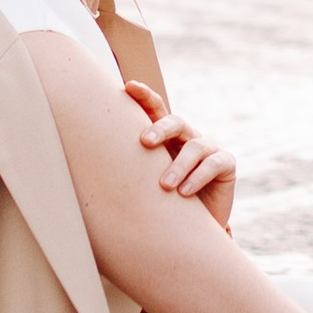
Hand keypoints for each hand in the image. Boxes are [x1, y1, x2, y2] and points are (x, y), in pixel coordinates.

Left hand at [123, 77, 235, 222]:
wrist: (194, 226)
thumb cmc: (162, 204)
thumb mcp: (145, 184)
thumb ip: (129, 172)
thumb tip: (86, 170)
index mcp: (166, 137)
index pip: (155, 110)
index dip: (144, 96)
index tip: (128, 86)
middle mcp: (187, 137)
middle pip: (176, 122)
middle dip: (161, 128)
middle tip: (145, 142)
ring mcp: (208, 148)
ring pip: (194, 146)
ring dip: (178, 166)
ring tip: (164, 187)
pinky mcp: (225, 163)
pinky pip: (213, 163)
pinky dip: (198, 177)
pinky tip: (184, 193)